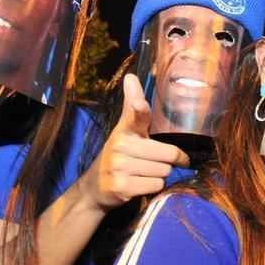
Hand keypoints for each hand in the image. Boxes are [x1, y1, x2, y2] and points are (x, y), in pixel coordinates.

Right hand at [79, 74, 191, 210]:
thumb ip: (134, 106)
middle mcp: (120, 146)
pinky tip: (140, 184)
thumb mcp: (124, 129)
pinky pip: (156, 185)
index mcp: (124, 129)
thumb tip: (131, 76)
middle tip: (156, 161)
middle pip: (168, 154)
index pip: (135, 115)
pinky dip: (154, 187)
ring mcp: (119, 167)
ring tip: (145, 173)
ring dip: (161, 174)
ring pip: (164, 171)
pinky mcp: (122, 187)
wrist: (95, 187)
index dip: (139, 108)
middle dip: (168, 161)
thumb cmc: (118, 155)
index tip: (140, 103)